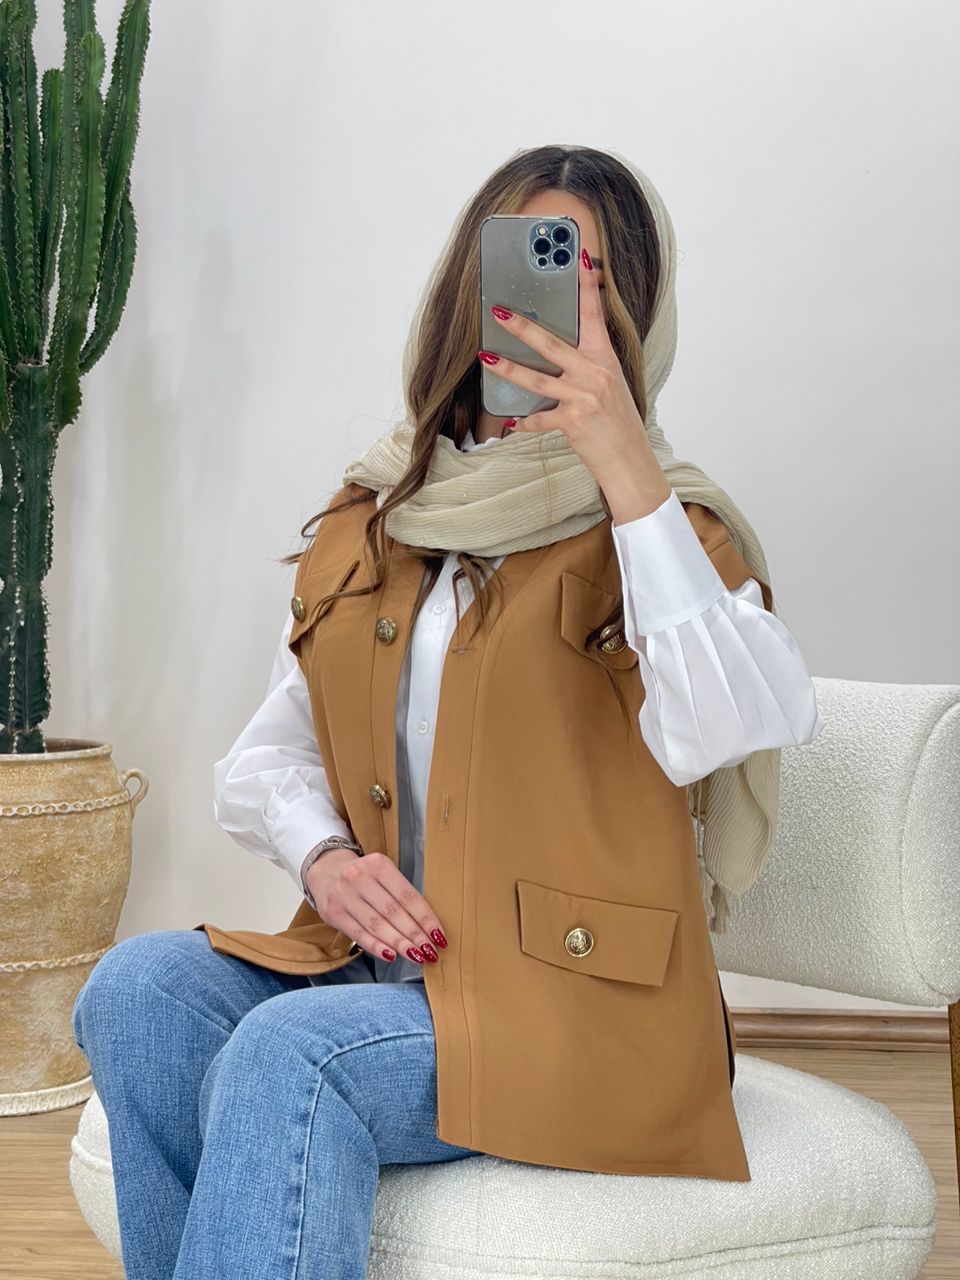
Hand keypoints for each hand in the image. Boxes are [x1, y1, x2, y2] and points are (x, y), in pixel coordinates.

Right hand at [304, 847, 446, 965]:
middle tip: (430, 951)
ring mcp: (345, 896)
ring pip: (377, 925)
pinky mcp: (333, 913)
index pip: (408, 896)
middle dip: (415, 935)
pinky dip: (377, 946)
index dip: (425, 918)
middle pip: (393, 912)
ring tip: (416, 956)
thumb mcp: (381, 873)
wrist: (325, 871)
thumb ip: (399, 893)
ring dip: (400, 944)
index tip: (439, 936)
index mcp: (378, 865)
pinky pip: (359, 934)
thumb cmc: (363, 876)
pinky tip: (392, 955)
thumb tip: (426, 925)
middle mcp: (359, 878)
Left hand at [478, 247, 670, 509]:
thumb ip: (589, 365)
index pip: (595, 315)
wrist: (630, 461)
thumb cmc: (619, 423)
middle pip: (552, 343)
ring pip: (537, 378)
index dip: (587, 285)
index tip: (579, 257)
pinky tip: (511, 421)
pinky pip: (539, 419)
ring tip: (486, 356)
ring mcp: (583, 397)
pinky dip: (524, 422)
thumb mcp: (611, 386)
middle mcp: (595, 374)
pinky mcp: (573, 421)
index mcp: (606, 359)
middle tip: (499, 310)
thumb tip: (560, 352)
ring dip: (507, 368)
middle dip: (522, 326)